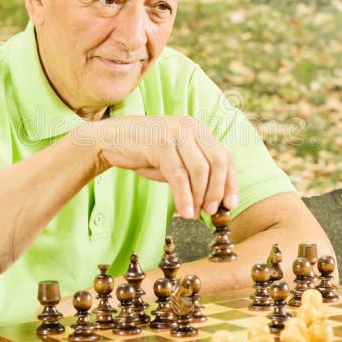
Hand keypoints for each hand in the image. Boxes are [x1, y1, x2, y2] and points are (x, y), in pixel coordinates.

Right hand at [74, 116, 238, 218]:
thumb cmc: (145, 152)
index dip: (230, 182)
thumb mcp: (176, 160)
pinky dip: (184, 196)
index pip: (224, 156)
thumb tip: (213, 201)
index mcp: (198, 129)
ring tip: (195, 214)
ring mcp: (176, 132)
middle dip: (217, 190)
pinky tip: (184, 211)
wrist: (111, 140)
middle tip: (211, 211)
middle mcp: (190, 127)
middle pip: (217, 162)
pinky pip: (179, 175)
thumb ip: (194, 173)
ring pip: (200, 169)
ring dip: (200, 196)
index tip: (230, 204)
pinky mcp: (160, 143)